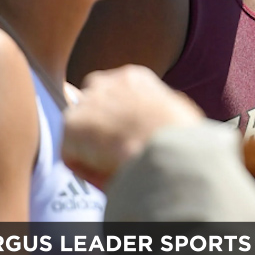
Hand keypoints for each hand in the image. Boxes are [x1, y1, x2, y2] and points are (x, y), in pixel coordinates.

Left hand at [62, 65, 203, 188]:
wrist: (167, 149)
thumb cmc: (183, 137)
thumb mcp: (177, 113)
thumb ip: (156, 112)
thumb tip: (154, 124)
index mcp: (133, 78)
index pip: (112, 95)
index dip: (117, 121)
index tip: (128, 139)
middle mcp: (104, 83)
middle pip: (90, 109)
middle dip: (98, 131)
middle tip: (116, 155)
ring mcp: (85, 104)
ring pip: (80, 135)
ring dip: (93, 153)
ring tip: (117, 170)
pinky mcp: (71, 127)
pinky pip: (72, 156)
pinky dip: (86, 170)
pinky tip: (108, 177)